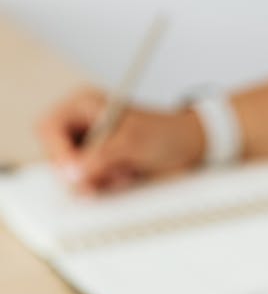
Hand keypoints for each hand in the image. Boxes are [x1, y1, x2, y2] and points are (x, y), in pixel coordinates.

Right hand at [37, 87, 205, 192]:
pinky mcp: (102, 168)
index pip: (49, 129)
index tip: (75, 172)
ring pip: (73, 174)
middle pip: (57, 155)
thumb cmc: (166, 134)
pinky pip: (90, 185)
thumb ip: (100, 156)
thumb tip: (73, 174)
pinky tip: (126, 178)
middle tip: (103, 178)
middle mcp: (82, 127)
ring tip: (123, 173)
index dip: (58, 153)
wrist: (191, 149)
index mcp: (83, 106)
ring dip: (96, 180)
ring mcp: (91, 149)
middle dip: (80, 170)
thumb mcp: (131, 141)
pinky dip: (106, 187)